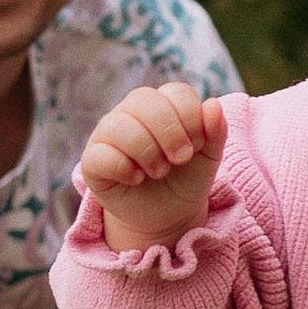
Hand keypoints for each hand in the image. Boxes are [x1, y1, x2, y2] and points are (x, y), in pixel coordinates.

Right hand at [79, 81, 227, 245]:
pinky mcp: (91, 161)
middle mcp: (131, 112)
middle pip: (143, 99)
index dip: (191, 118)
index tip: (196, 147)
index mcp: (162, 104)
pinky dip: (123, 168)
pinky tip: (136, 179)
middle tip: (181, 159)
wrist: (167, 216)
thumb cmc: (185, 179)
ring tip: (159, 172)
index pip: (175, 92)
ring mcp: (108, 134)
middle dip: (169, 132)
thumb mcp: (208, 158)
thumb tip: (213, 104)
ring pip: (118, 124)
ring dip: (147, 151)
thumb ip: (216, 131)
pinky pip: (100, 154)